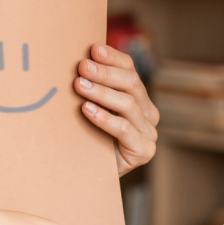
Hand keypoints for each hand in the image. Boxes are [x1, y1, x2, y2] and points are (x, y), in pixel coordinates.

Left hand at [74, 44, 158, 174]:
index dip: (113, 58)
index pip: (130, 70)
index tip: (93, 49)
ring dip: (102, 93)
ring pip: (128, 104)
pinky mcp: (144, 151)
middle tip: (82, 67)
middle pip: (131, 84)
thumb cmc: (88, 137)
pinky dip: (105, 118)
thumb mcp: (90, 107)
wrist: (89, 175)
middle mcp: (148, 112)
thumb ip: (90, 85)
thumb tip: (74, 57)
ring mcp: (149, 132)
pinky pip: (124, 130)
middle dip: (105, 73)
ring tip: (80, 86)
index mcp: (139, 97)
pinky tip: (87, 110)